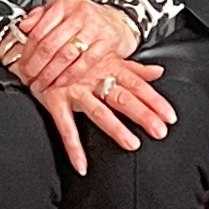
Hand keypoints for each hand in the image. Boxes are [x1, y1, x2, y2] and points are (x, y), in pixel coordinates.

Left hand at [12, 0, 137, 92]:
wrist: (117, 21)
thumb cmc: (86, 18)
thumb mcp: (63, 10)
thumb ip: (41, 16)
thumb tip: (23, 26)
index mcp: (66, 2)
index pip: (40, 29)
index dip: (27, 51)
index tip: (21, 65)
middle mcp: (81, 11)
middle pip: (50, 44)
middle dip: (35, 66)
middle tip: (28, 78)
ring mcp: (95, 27)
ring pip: (65, 55)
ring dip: (50, 74)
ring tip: (41, 84)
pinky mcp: (107, 42)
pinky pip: (84, 63)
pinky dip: (69, 76)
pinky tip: (60, 83)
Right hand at [32, 58, 176, 175]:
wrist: (38, 43)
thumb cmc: (76, 52)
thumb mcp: (107, 56)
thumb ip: (133, 68)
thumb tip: (159, 71)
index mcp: (109, 67)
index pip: (137, 85)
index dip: (155, 100)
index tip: (170, 116)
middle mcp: (93, 77)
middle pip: (123, 97)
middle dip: (143, 114)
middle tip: (161, 130)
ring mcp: (74, 88)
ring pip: (98, 111)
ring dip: (116, 128)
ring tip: (132, 144)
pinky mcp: (54, 98)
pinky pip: (65, 126)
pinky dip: (73, 147)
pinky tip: (82, 166)